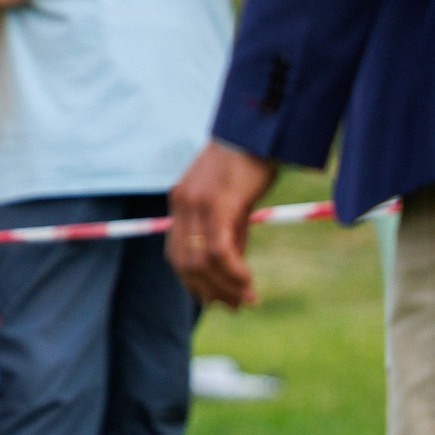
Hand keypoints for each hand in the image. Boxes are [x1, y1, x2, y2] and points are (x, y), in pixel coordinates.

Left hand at [167, 140, 278, 309]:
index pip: (176, 254)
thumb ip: (230, 230)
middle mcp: (182, 205)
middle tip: (234, 307)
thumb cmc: (251, 160)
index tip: (216, 300)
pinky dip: (231, 271)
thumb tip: (232, 264)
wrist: (258, 127)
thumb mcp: (235, 200)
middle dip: (208, 290)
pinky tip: (248, 282)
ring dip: (223, 286)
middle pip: (183, 263)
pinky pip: (216, 249)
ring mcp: (195, 204)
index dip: (194, 282)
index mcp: (181, 203)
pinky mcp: (216, 203)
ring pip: (199, 261)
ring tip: (246, 300)